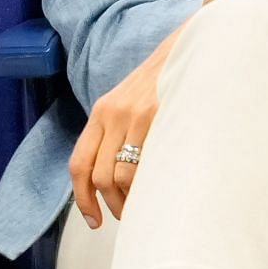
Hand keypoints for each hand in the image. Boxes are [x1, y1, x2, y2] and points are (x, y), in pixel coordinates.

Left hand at [70, 31, 179, 227]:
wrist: (188, 48)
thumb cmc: (163, 82)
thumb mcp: (128, 103)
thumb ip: (116, 133)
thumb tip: (113, 180)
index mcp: (101, 113)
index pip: (78, 163)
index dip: (82, 198)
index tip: (94, 220)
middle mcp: (111, 115)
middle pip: (99, 176)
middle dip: (112, 205)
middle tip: (127, 216)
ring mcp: (135, 116)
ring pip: (122, 176)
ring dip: (132, 200)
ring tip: (146, 207)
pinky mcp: (158, 116)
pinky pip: (147, 163)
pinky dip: (150, 185)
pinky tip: (161, 189)